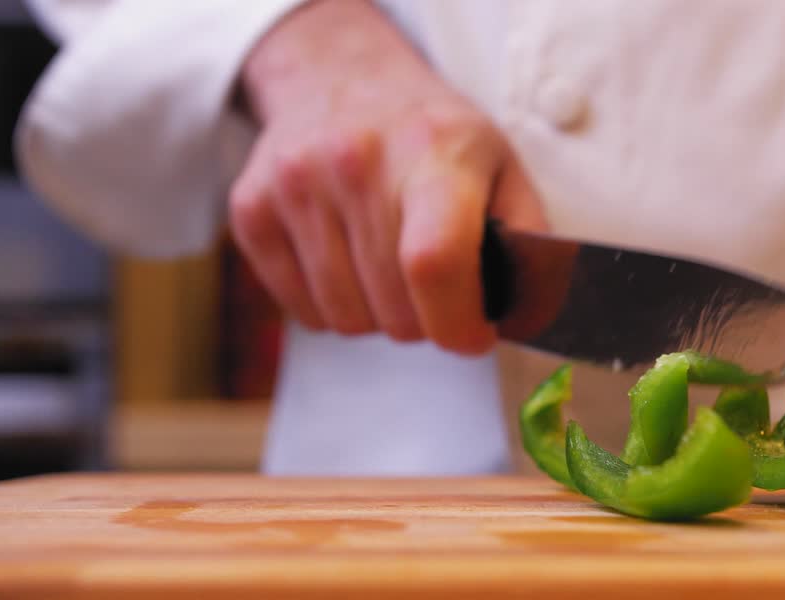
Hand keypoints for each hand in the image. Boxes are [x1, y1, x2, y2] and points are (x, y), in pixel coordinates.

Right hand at [229, 0, 554, 352]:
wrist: (341, 79)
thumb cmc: (432, 135)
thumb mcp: (501, 165)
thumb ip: (525, 240)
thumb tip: (532, 312)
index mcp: (432, 153)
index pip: (435, 263)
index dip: (458, 323)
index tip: (473, 336)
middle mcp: (355, 163)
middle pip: (395, 309)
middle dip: (427, 320)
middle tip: (435, 286)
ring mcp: (295, 185)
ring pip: (348, 319)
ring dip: (379, 316)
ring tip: (391, 268)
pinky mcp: (251, 209)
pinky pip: (303, 312)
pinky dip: (334, 309)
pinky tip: (350, 263)